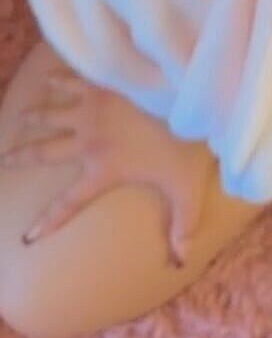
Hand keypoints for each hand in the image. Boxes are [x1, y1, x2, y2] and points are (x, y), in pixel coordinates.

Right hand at [0, 65, 212, 265]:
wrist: (185, 97)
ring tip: (19, 117)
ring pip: (50, 114)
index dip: (47, 222)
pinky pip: (70, 81)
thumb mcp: (188, 190)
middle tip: (4, 159)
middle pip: (44, 152)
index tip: (27, 237)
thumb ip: (184, 225)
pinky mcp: (100, 83)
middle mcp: (87, 142)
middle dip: (21, 157)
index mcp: (104, 171)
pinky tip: (48, 77)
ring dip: (33, 116)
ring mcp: (90, 110)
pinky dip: (56, 80)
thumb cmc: (187, 144)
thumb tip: (181, 260)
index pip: (68, 203)